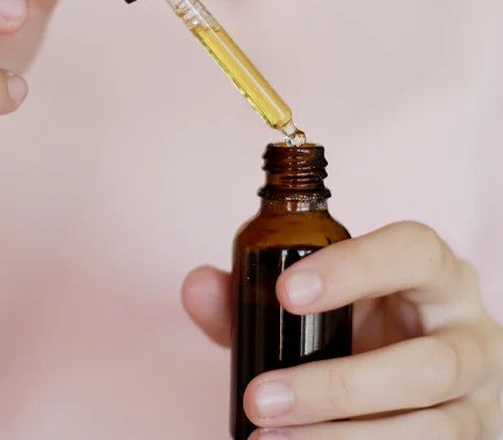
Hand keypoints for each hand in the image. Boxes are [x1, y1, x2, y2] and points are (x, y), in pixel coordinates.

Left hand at [183, 222, 502, 438]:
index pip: (411, 251)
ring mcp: (478, 394)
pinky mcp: (473, 437)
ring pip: (432, 427)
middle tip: (260, 398)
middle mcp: (468, 329)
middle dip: (339, 386)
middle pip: (428, 362)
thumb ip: (255, 294)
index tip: (287, 294)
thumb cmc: (361, 319)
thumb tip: (197, 287)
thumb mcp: (320, 299)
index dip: (354, 268)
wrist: (409, 364)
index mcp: (432, 272)